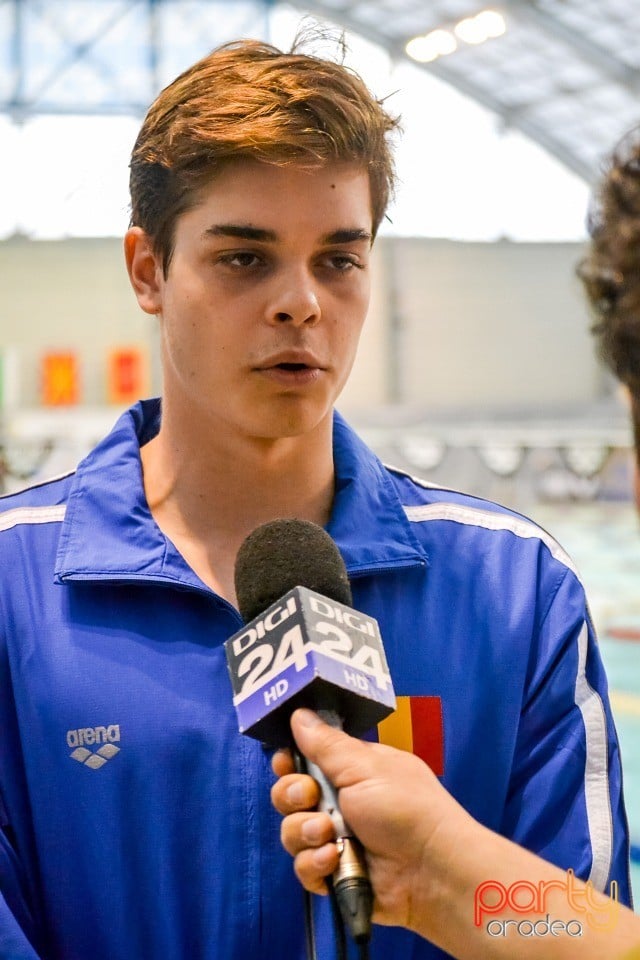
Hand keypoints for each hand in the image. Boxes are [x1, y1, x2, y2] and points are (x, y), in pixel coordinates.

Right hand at [271, 708, 471, 932]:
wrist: (431, 871)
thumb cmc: (405, 807)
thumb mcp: (365, 767)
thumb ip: (327, 744)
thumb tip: (299, 712)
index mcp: (351, 770)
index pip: (306, 760)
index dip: (290, 761)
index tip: (286, 762)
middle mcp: (340, 802)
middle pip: (290, 794)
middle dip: (293, 795)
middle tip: (311, 797)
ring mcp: (336, 839)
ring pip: (292, 832)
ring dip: (305, 831)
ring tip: (330, 835)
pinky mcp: (334, 874)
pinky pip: (304, 867)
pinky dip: (314, 864)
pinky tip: (333, 860)